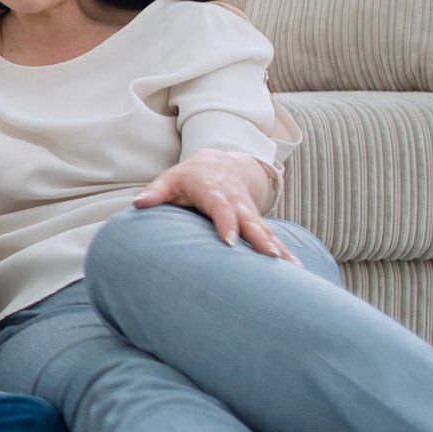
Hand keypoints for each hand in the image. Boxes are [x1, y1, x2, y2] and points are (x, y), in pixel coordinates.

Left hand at [133, 150, 298, 262]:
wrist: (217, 163)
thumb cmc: (187, 176)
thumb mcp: (169, 179)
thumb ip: (155, 192)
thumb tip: (138, 203)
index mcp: (212, 190)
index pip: (220, 208)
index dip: (226, 223)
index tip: (229, 242)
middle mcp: (235, 200)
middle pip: (249, 220)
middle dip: (260, 239)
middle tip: (271, 257)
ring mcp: (248, 209)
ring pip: (264, 229)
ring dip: (278, 247)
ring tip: (291, 268)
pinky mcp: (255, 218)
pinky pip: (270, 234)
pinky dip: (283, 248)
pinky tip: (295, 267)